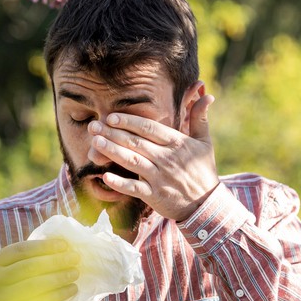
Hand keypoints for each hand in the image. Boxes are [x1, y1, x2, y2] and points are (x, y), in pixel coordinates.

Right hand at [0, 239, 79, 300]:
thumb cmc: (19, 282)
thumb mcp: (18, 266)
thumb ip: (34, 255)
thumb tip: (65, 244)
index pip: (21, 249)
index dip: (44, 246)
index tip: (65, 245)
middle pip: (29, 267)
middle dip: (55, 261)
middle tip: (75, 258)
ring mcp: (2, 298)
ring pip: (35, 285)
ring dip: (59, 277)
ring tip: (75, 273)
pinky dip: (59, 294)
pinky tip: (72, 289)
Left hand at [87, 94, 217, 221]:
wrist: (206, 204)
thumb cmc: (203, 170)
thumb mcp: (205, 142)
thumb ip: (200, 118)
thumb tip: (207, 96)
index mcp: (177, 143)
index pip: (149, 128)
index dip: (129, 122)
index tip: (111, 116)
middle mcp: (167, 159)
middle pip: (136, 142)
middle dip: (113, 133)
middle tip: (93, 126)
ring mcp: (160, 177)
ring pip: (133, 161)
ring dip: (112, 152)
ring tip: (95, 142)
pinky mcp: (154, 195)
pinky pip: (135, 188)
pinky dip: (120, 183)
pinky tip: (105, 177)